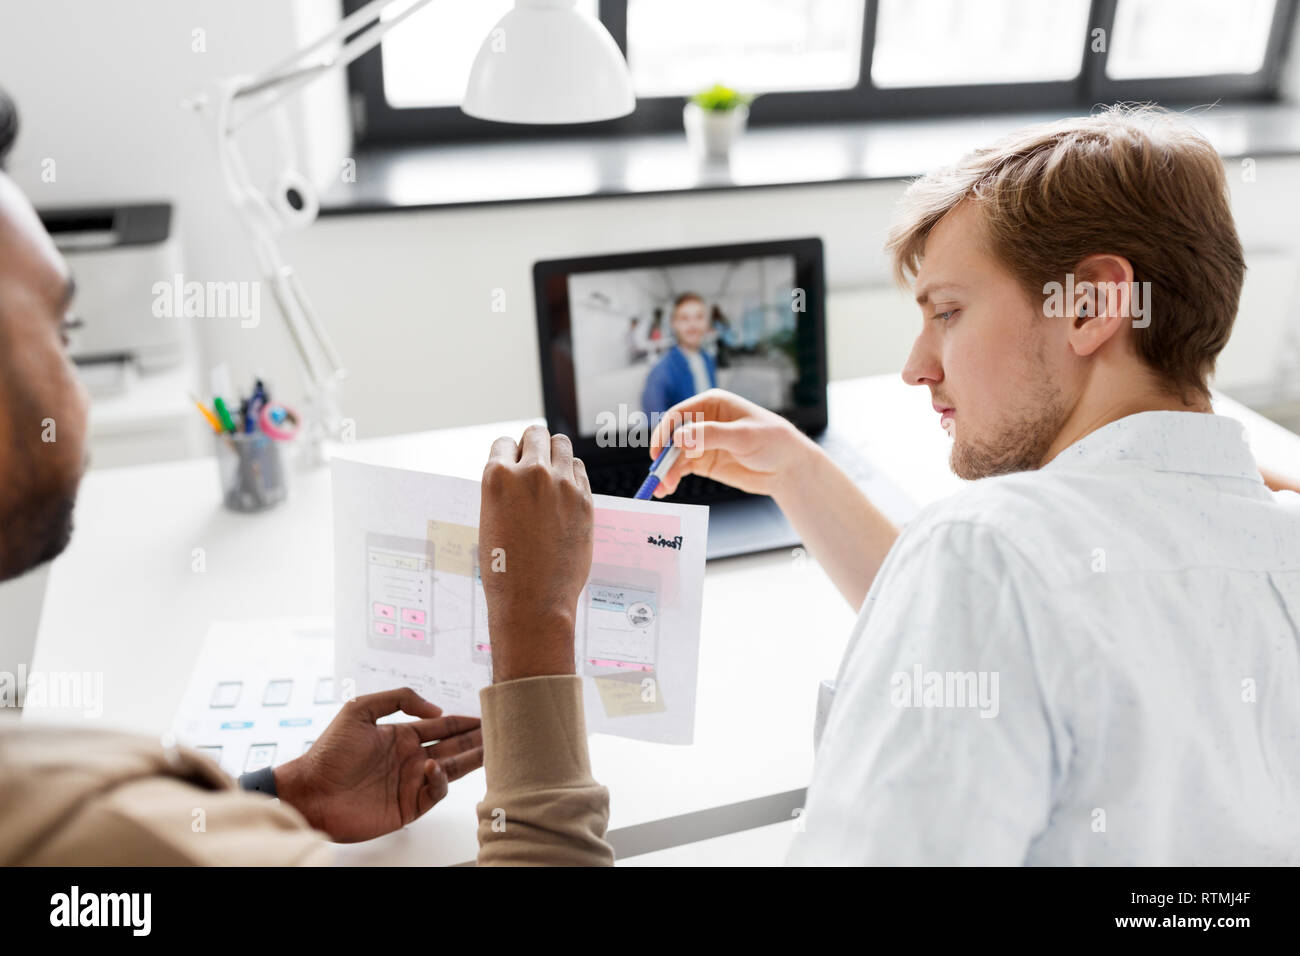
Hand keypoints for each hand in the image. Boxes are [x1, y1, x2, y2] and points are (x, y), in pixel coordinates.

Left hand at [274, 687, 481, 842]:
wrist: (310, 792)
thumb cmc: (328, 753)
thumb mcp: (359, 709)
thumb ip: (398, 699)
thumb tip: (434, 709)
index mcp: (401, 735)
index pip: (441, 725)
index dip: (463, 721)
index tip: (485, 715)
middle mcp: (410, 757)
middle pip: (453, 746)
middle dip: (476, 739)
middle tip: (499, 733)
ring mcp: (409, 782)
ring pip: (451, 768)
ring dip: (471, 759)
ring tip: (491, 749)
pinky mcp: (407, 806)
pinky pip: (435, 792)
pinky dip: (440, 780)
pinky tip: (435, 767)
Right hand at [479, 425, 593, 682]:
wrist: (533, 601)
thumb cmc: (504, 568)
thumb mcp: (490, 520)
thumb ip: (505, 490)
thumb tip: (518, 472)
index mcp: (497, 477)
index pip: (504, 443)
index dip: (508, 456)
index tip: (512, 468)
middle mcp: (530, 473)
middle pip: (536, 433)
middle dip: (533, 445)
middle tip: (533, 465)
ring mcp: (561, 484)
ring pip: (562, 444)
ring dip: (555, 454)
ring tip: (551, 476)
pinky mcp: (584, 499)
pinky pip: (579, 470)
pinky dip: (571, 475)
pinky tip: (564, 494)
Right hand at [649, 388, 816, 498]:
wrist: (788, 467)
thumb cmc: (773, 441)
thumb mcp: (743, 436)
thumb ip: (711, 435)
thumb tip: (679, 437)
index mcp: (712, 404)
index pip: (679, 415)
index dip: (664, 433)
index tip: (658, 453)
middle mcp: (703, 421)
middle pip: (673, 437)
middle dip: (663, 457)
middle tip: (658, 477)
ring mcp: (702, 442)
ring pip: (675, 455)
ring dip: (666, 471)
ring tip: (662, 490)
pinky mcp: (704, 461)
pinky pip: (682, 468)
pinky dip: (673, 478)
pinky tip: (668, 489)